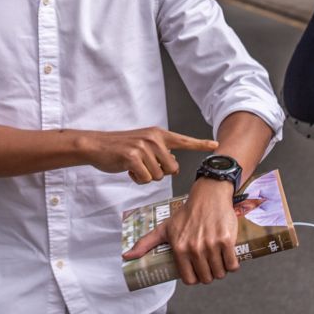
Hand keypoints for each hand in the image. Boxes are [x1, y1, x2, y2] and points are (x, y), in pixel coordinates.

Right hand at [81, 127, 217, 183]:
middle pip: (172, 168)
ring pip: (158, 176)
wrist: (96, 145)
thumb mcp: (143, 144)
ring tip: (133, 166)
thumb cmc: (120, 148)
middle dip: (160, 173)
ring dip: (146, 177)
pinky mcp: (133, 157)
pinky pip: (145, 178)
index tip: (216, 145)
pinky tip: (128, 170)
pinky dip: (137, 179)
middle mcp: (153, 138)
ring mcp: (143, 147)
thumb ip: (160, 151)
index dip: (200, 144)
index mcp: (158, 134)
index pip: (184, 140)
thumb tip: (173, 164)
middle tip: (145, 166)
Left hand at [123, 178, 238, 283]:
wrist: (207, 196)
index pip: (189, 279)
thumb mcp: (164, 228)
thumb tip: (126, 257)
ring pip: (220, 273)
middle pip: (206, 278)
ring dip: (221, 271)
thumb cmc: (185, 214)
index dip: (194, 278)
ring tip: (217, 261)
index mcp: (179, 248)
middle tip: (208, 264)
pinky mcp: (227, 241)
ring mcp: (211, 245)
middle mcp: (194, 248)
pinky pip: (233, 265)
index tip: (197, 271)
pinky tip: (228, 258)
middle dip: (209, 275)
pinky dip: (232, 265)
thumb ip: (145, 243)